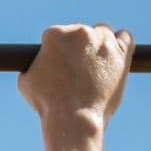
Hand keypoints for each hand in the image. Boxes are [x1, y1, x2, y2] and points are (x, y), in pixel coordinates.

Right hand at [17, 23, 133, 125]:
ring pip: (102, 32)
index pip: (55, 34)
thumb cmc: (47, 103)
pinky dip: (120, 43)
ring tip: (94, 65)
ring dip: (98, 44)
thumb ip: (33, 64)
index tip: (58, 65)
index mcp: (55, 34)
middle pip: (79, 32)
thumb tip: (39, 61)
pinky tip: (113, 55)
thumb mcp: (25, 81)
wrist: (74, 118)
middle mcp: (79, 32)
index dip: (55, 50)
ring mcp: (103, 41)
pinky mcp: (122, 52)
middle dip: (76, 48)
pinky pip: (125, 37)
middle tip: (75, 70)